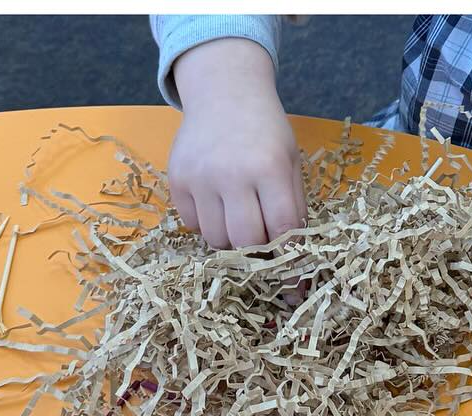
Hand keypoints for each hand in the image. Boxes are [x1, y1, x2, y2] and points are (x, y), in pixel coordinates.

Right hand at [167, 38, 305, 247]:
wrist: (224, 92)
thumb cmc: (264, 132)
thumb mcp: (290, 162)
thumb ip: (294, 207)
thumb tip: (293, 254)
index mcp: (269, 168)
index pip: (281, 230)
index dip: (288, 255)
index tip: (289, 268)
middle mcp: (232, 173)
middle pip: (245, 241)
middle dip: (256, 250)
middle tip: (260, 238)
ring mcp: (200, 176)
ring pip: (216, 239)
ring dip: (230, 238)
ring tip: (236, 217)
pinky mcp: (177, 178)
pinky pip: (192, 224)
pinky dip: (206, 223)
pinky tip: (215, 203)